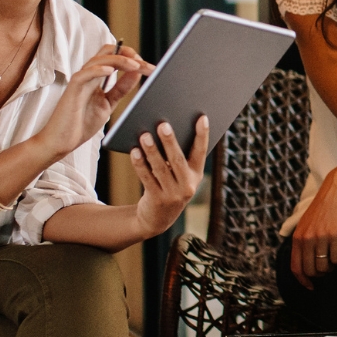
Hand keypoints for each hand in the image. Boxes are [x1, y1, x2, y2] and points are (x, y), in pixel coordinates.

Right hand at [37, 43, 151, 155]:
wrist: (60, 142)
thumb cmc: (80, 124)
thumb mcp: (107, 104)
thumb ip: (120, 89)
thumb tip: (137, 73)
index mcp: (96, 77)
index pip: (115, 57)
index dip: (132, 58)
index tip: (150, 67)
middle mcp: (88, 75)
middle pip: (108, 53)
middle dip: (129, 54)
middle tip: (146, 64)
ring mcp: (79, 81)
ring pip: (99, 60)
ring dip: (119, 60)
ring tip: (135, 65)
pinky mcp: (72, 89)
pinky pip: (84, 74)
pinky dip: (98, 70)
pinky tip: (111, 71)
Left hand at [128, 117, 209, 237]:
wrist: (158, 218)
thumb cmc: (169, 185)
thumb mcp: (179, 175)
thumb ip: (178, 156)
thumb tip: (164, 128)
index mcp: (196, 174)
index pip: (201, 152)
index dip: (203, 135)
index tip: (202, 118)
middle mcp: (188, 185)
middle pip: (178, 160)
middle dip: (170, 141)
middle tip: (163, 124)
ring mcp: (172, 194)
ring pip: (161, 168)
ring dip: (152, 151)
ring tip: (144, 135)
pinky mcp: (157, 199)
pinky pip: (147, 178)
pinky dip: (140, 164)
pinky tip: (134, 152)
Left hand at [291, 153, 336, 288]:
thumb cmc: (326, 206)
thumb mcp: (308, 222)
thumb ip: (304, 240)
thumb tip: (305, 262)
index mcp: (298, 236)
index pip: (295, 267)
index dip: (302, 281)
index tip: (311, 287)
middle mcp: (306, 238)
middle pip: (310, 271)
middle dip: (320, 274)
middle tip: (328, 268)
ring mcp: (320, 237)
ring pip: (324, 267)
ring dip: (331, 267)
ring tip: (335, 258)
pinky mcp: (335, 235)